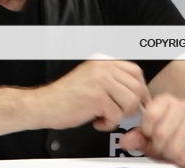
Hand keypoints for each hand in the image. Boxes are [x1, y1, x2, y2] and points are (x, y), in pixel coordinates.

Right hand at [34, 60, 149, 130]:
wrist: (44, 105)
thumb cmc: (65, 96)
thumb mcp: (91, 78)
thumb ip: (112, 79)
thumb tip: (139, 93)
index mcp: (103, 61)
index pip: (135, 71)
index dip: (140, 89)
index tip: (137, 101)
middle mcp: (103, 68)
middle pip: (137, 88)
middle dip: (132, 106)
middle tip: (119, 112)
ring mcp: (101, 81)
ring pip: (131, 102)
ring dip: (120, 115)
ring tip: (105, 115)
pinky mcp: (97, 98)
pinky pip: (117, 115)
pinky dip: (108, 124)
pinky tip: (97, 120)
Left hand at [121, 93, 184, 167]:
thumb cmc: (173, 140)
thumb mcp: (151, 138)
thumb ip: (138, 137)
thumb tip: (125, 141)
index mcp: (166, 101)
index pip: (150, 115)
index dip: (147, 131)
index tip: (149, 134)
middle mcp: (182, 107)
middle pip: (160, 132)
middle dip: (158, 146)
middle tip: (162, 147)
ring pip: (173, 145)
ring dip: (170, 154)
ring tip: (173, 151)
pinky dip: (182, 159)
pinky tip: (184, 155)